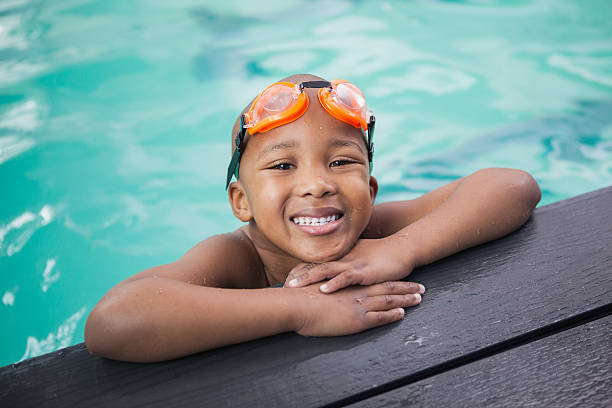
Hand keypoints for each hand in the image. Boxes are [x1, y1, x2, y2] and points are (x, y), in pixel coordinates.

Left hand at [285, 237, 418, 293]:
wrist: (402, 249)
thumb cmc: (381, 255)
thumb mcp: (359, 260)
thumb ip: (344, 266)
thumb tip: (331, 276)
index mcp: (340, 257)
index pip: (315, 263)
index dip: (299, 271)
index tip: (285, 278)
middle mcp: (343, 259)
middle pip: (315, 266)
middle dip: (298, 275)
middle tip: (282, 284)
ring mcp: (353, 264)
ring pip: (326, 271)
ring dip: (309, 278)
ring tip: (294, 286)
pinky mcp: (364, 272)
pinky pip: (346, 278)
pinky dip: (334, 284)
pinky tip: (323, 289)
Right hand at [293, 280, 424, 336]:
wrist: (296, 304)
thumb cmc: (300, 297)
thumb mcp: (316, 288)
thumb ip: (326, 288)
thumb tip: (326, 291)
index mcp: (348, 285)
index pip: (374, 281)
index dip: (389, 280)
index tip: (401, 279)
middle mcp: (357, 293)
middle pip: (386, 288)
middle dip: (405, 288)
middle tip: (420, 287)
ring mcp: (358, 305)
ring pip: (388, 300)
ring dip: (405, 299)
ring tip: (419, 299)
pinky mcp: (356, 319)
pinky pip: (379, 317)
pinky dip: (392, 315)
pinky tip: (402, 313)